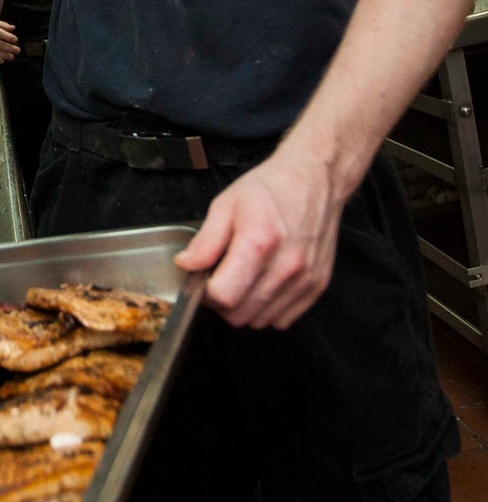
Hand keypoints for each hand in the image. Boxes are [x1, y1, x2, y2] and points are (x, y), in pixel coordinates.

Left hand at [173, 149, 344, 329]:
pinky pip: (282, 319)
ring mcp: (304, 279)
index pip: (224, 296)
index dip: (205, 293)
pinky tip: (263, 283)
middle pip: (239, 314)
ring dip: (244, 307)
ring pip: (260, 321)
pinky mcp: (316, 287)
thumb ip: (205, 240)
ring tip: (244, 277)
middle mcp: (286, 265)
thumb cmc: (271, 189)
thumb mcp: (226, 204)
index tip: (203, 279)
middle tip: (220, 278)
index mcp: (260, 241)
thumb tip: (186, 266)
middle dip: (222, 303)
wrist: (314, 180)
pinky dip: (267, 309)